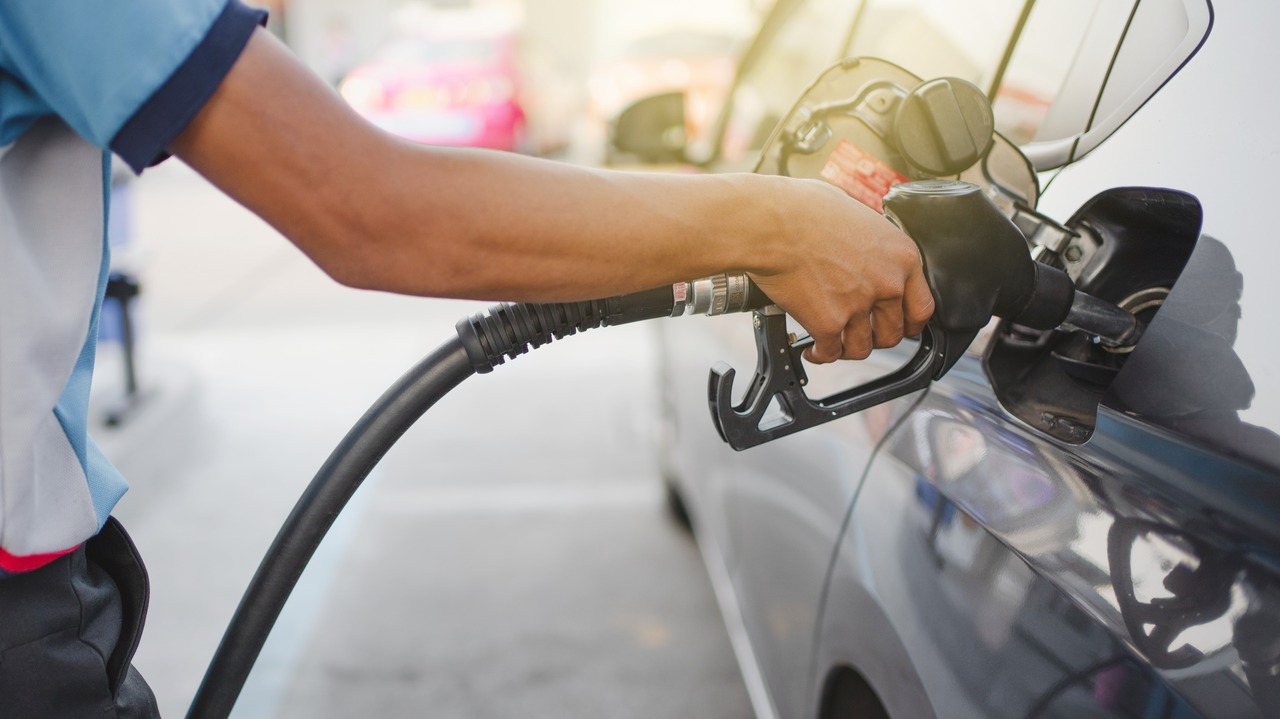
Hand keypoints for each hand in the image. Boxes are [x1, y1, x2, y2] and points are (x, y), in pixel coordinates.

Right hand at [747, 178, 933, 362]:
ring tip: (834, 342)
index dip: (909, 322)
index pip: (922, 307)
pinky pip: (830, 353)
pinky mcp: (828, 324)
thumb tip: (866, 252)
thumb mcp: (858, 217)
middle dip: (875, 337)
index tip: (899, 325)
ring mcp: (858, 306)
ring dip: (847, 349)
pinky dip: (820, 354)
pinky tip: (811, 349)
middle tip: (860, 333)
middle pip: (893, 334)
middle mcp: (886, 284)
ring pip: (862, 349)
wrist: (773, 223)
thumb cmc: (806, 210)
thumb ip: (872, 245)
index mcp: (901, 257)